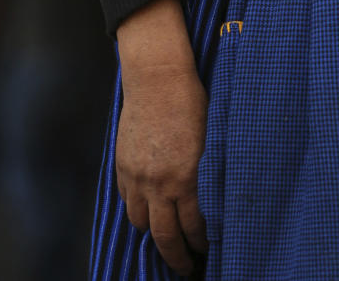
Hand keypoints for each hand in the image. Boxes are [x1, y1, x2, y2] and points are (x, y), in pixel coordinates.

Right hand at [115, 0, 207, 275]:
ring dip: (155, 234)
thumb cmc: (192, 101)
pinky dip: (138, 211)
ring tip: (167, 239)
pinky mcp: (122, 166)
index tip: (208, 250)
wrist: (158, 77)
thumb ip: (209, 172)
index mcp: (186, 177)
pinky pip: (127, 202)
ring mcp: (137, 176)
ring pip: (142, 223)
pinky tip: (149, 211)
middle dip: (177, 257)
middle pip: (165, 236)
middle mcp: (159, 183)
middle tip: (187, 268)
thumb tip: (216, 199)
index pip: (194, 227)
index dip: (202, 243)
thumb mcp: (212, 138)